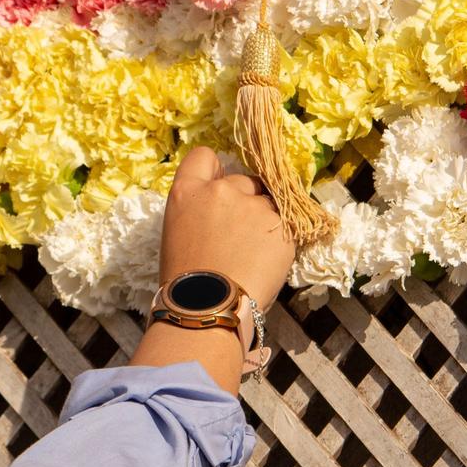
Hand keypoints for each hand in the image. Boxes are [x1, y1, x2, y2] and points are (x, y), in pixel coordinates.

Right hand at [160, 145, 293, 311]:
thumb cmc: (186, 283)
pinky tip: (267, 262)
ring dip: (266, 221)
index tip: (219, 189)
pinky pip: (287, 225)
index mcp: (187, 192)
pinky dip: (281, 240)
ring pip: (269, 203)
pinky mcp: (282, 226)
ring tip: (255, 254)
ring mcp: (254, 206)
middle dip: (245, 201)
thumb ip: (199, 211)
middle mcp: (220, 190)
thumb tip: (221, 212)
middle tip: (240, 235)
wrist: (209, 309)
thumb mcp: (178, 234)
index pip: (204, 157)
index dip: (215, 172)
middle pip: (242, 180)